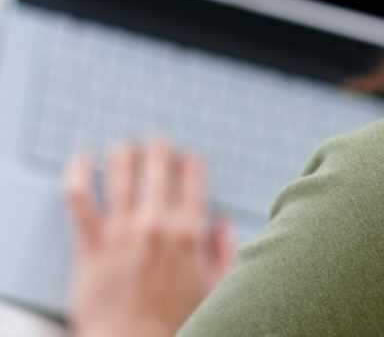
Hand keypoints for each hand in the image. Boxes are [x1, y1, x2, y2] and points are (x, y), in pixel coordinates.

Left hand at [63, 138, 235, 336]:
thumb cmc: (175, 322)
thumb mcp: (217, 287)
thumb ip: (225, 249)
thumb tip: (223, 221)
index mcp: (189, 232)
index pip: (193, 178)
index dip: (190, 162)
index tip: (187, 158)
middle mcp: (157, 224)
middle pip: (158, 166)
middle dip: (158, 149)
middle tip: (156, 144)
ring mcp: (123, 232)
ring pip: (122, 173)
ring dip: (124, 153)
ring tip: (124, 147)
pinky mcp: (92, 244)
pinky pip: (81, 198)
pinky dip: (80, 172)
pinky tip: (82, 159)